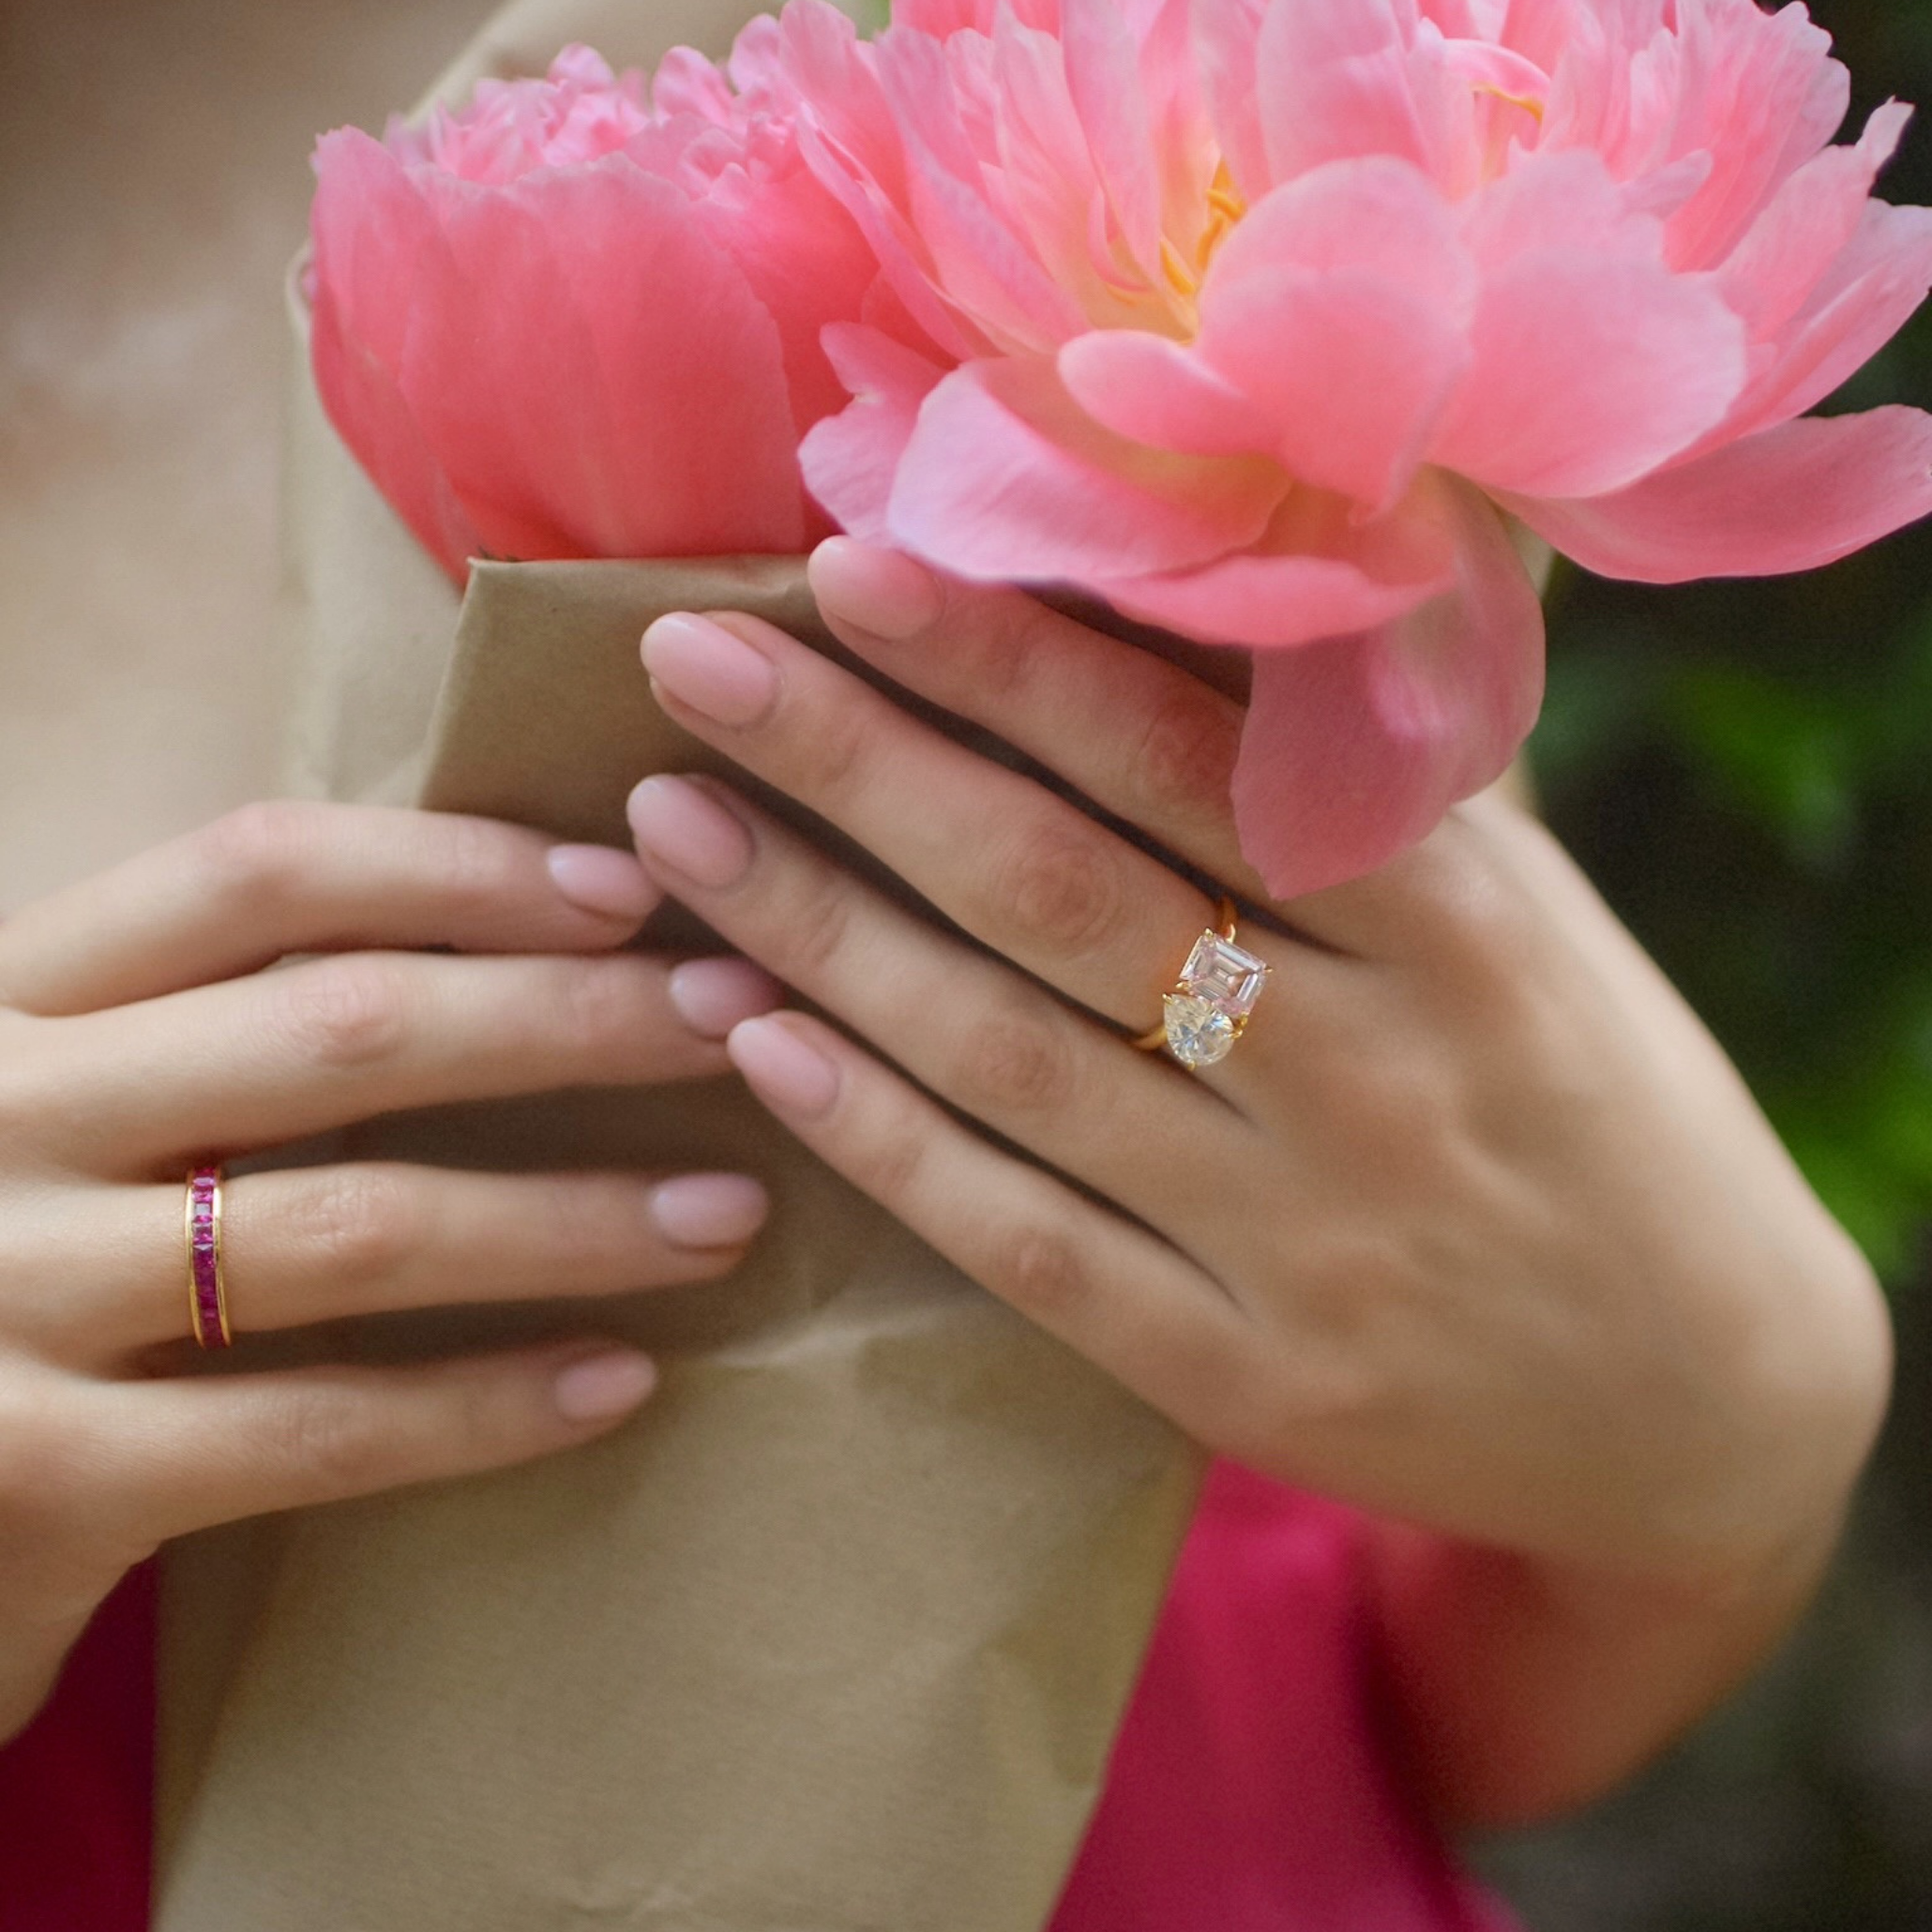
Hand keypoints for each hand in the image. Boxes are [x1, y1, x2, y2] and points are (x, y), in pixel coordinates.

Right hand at [0, 802, 778, 1740]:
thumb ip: (224, 1024)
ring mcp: (5, 1297)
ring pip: (354, 1227)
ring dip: (572, 1216)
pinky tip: (621, 1379)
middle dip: (572, 1018)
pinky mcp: (40, 1479)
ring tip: (728, 1211)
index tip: (631, 887)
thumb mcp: (84, 1102)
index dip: (461, 869)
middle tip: (742, 1020)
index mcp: (17, 996)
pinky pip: (314, 1428)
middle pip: (342, 1030)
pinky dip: (484, 1404)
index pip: (259, 875)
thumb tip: (522, 936)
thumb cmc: (12, 1260)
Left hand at [626, 538, 1892, 1819]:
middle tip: (689, 661)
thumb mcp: (1532, 918)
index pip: (1189, 758)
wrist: (1703, 1398)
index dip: (1002, 657)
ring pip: (1011, 1058)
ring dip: (818, 933)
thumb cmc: (1594, 1100)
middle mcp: (1375, 1067)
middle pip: (1061, 888)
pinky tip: (754, 1042)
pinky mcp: (1238, 1374)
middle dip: (855, 760)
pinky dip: (880, 1139)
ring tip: (671, 830)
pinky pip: (1025, 1241)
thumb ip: (1365, 786)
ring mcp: (1301, 1237)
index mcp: (1460, 917)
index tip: (847, 567)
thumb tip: (1182, 600)